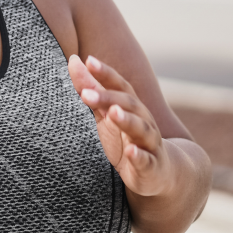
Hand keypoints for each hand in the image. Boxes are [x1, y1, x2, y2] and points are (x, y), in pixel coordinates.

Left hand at [68, 54, 172, 197]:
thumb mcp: (105, 114)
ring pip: (141, 129)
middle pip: (129, 104)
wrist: (158, 172)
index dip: (105, 73)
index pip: (119, 85)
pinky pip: (146, 160)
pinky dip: (139, 156)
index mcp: (131, 106)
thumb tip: (74, 61)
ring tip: (113, 113)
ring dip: (127, 120)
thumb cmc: (126, 138)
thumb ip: (91, 90)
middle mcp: (143, 120)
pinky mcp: (151, 165)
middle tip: (87, 93)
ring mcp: (149, 143)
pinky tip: (131, 153)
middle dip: (109, 98)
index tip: (88, 60)